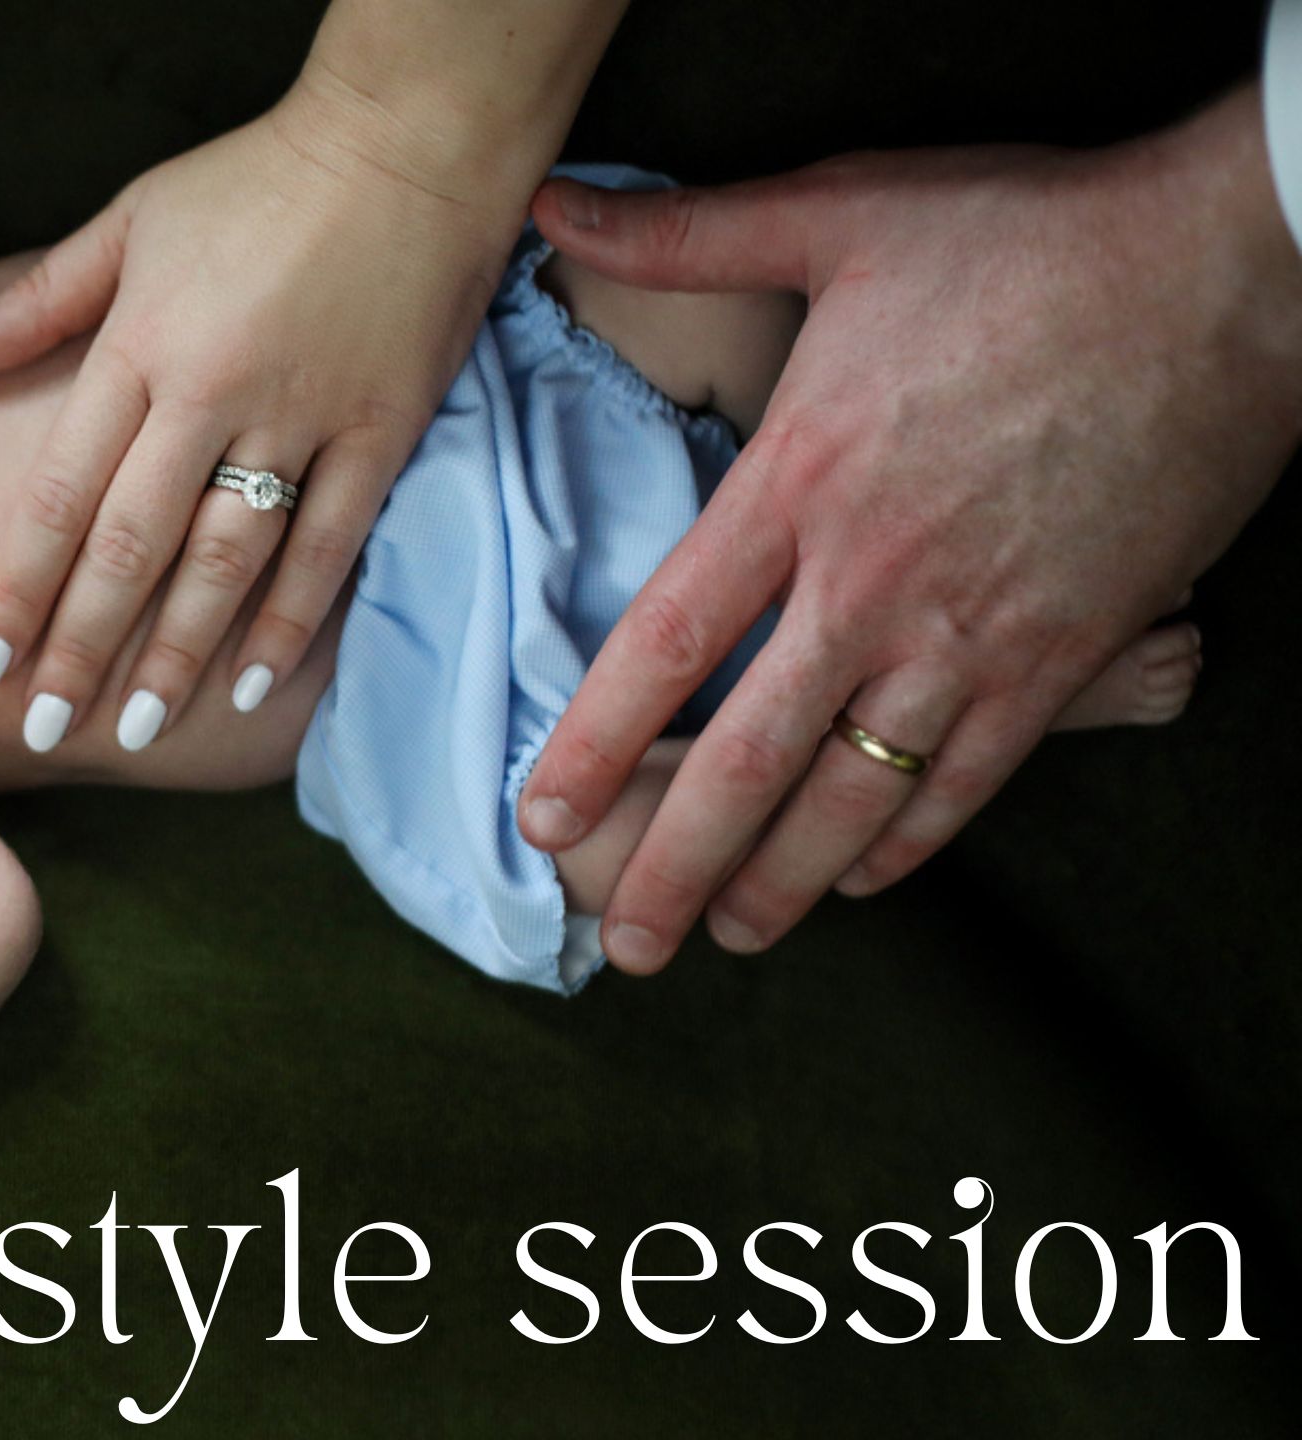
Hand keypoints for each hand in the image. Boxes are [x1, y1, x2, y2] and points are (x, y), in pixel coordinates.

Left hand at [0, 77, 533, 749]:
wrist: (409, 141)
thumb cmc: (256, 182)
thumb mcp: (127, 222)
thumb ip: (34, 302)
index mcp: (138, 347)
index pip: (58, 493)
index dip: (18, 587)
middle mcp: (210, 392)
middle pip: (130, 545)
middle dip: (81, 646)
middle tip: (44, 730)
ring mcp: (301, 415)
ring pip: (225, 558)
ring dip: (178, 652)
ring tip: (135, 728)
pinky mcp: (382, 430)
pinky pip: (329, 545)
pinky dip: (290, 621)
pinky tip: (253, 689)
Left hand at [516, 84, 1301, 972]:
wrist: (1233, 270)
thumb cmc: (1033, 238)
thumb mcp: (841, 211)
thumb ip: (685, 231)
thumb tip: (554, 208)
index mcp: (801, 484)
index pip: (666, 643)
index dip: (595, 743)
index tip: (538, 817)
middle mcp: (875, 581)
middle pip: (748, 758)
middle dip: (674, 863)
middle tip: (619, 942)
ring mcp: (976, 631)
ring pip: (857, 793)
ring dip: (784, 881)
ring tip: (726, 938)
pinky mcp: (1068, 654)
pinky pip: (974, 778)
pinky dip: (913, 839)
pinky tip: (864, 878)